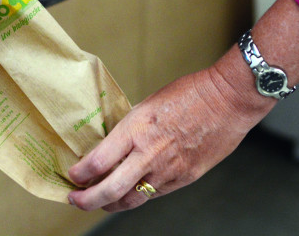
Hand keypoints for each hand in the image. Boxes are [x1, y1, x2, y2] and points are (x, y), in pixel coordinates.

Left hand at [67, 67, 271, 211]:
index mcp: (136, 129)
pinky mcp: (184, 178)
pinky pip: (154, 194)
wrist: (226, 101)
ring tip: (100, 202)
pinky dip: (138, 196)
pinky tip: (130, 194)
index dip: (81, 173)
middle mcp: (149, 154)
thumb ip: (130, 128)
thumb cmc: (189, 94)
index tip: (72, 175)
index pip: (99, 161)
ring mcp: (168, 170)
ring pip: (132, 199)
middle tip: (75, 199)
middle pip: (110, 189)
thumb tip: (113, 145)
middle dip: (87, 199)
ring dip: (111, 203)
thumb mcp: (147, 105)